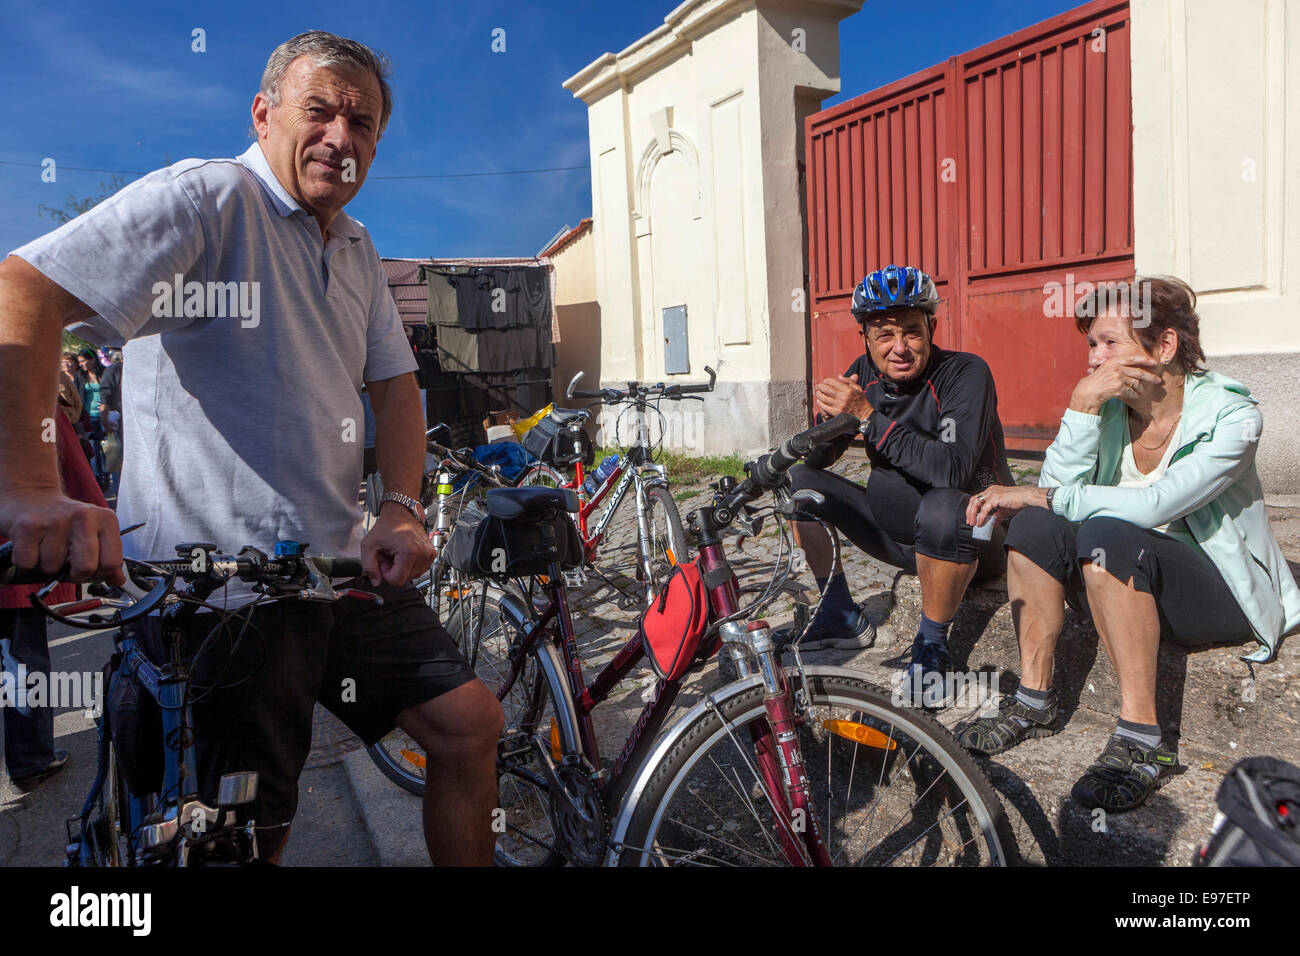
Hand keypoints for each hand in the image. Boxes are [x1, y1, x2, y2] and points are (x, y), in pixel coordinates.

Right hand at [0, 487, 124, 583]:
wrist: (32, 496)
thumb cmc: (64, 520)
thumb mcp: (94, 533)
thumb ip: (108, 558)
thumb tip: (118, 581)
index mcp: (106, 520)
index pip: (112, 563)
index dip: (98, 574)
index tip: (89, 569)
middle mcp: (84, 517)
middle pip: (85, 568)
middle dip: (74, 575)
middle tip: (67, 565)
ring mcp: (55, 521)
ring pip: (52, 568)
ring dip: (47, 566)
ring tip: (46, 548)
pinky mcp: (28, 526)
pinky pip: (27, 564)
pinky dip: (27, 563)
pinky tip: (32, 547)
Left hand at [360, 504, 433, 586]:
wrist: (401, 513)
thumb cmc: (386, 526)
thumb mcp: (369, 545)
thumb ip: (369, 567)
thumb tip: (376, 582)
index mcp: (409, 552)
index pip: (397, 581)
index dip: (386, 573)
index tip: (385, 560)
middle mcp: (423, 554)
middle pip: (405, 579)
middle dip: (395, 570)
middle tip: (391, 555)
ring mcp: (429, 554)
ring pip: (413, 576)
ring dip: (403, 568)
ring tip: (398, 553)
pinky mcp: (432, 554)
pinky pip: (419, 570)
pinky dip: (411, 565)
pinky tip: (405, 553)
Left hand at [813, 373, 873, 419]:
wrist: (864, 415)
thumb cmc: (861, 401)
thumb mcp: (858, 388)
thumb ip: (848, 381)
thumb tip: (839, 376)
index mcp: (848, 390)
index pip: (833, 382)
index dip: (826, 381)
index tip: (825, 381)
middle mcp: (843, 397)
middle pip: (826, 389)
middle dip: (820, 386)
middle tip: (818, 386)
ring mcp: (838, 405)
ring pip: (824, 398)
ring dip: (819, 394)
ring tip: (817, 392)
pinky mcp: (836, 412)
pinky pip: (824, 406)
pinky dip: (820, 403)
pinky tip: (819, 401)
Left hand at [965, 485, 1047, 528]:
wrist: (1027, 497)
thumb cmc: (1018, 501)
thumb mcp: (1005, 510)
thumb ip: (998, 516)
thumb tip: (994, 524)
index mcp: (991, 491)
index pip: (977, 499)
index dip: (972, 509)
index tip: (972, 518)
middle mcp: (990, 490)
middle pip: (974, 500)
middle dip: (969, 512)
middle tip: (969, 522)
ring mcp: (992, 493)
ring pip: (976, 503)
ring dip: (973, 515)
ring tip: (973, 524)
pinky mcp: (995, 498)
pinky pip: (984, 509)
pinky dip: (981, 517)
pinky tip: (980, 523)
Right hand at [1069, 357, 1160, 413]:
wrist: (1088, 391)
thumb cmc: (1095, 381)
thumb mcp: (1104, 368)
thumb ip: (1117, 366)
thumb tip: (1132, 368)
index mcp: (1114, 361)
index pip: (1132, 358)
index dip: (1144, 360)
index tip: (1154, 362)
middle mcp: (1116, 368)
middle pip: (1139, 372)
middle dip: (1150, 377)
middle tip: (1158, 380)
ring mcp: (1117, 378)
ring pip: (1136, 383)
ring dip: (1141, 389)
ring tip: (1143, 391)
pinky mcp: (1118, 388)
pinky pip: (1131, 391)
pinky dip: (1135, 394)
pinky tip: (1136, 396)